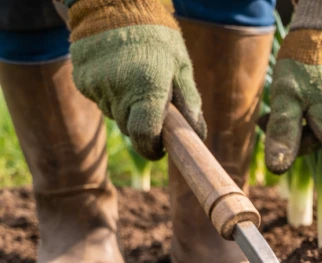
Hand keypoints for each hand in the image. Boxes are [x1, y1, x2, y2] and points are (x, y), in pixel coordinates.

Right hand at [68, 0, 204, 159]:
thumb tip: (197, 134)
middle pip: (130, 129)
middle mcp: (118, 90)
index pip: (144, 136)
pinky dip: (111, 94)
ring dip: (126, 107)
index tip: (161, 147)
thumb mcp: (180, 65)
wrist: (113, 5)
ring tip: (134, 78)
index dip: (153, 148)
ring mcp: (96, 86)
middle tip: (153, 101)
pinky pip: (100, 100)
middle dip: (143, 124)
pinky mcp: (81, 81)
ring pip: (114, 115)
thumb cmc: (157, 36)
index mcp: (147, 88)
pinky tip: (117, 72)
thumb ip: (189, 101)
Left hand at [265, 29, 321, 172]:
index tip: (292, 143)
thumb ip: (283, 133)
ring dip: (299, 120)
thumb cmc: (304, 64)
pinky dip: (308, 108)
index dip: (316, 154)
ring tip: (278, 103)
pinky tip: (294, 95)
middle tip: (266, 119)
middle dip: (295, 134)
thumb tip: (277, 169)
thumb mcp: (287, 98)